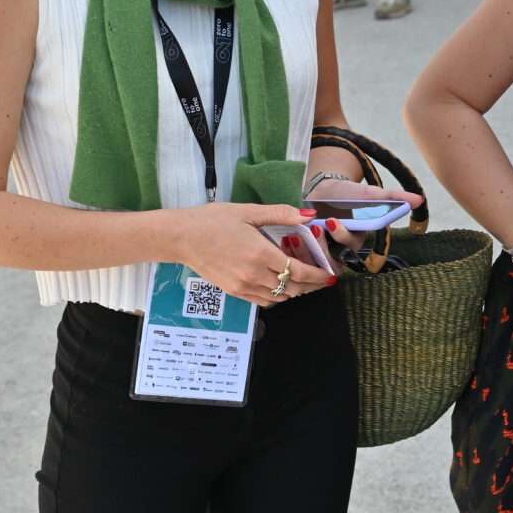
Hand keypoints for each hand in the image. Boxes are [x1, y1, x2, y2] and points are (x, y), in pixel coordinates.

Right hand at [170, 203, 335, 306]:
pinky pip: (263, 301)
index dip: (318, 276)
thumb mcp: (248, 212)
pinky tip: (280, 285)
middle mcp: (255, 275)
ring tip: (305, 282)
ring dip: (295, 292)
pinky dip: (277, 297)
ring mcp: (244, 287)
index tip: (330, 275)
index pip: (299, 272)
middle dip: (312, 286)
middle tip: (323, 279)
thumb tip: (309, 215)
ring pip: (280, 298)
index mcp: (261, 254)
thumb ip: (281, 214)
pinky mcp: (234, 292)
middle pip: (293, 288)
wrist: (182, 238)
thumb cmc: (213, 220)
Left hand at [304, 176, 422, 253]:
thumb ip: (393, 197)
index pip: (351, 242)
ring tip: (297, 234)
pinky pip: (302, 260)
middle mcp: (342, 250)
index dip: (341, 234)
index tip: (331, 220)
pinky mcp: (309, 255)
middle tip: (312, 227)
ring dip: (306, 250)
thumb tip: (419, 199)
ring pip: (317, 262)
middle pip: (333, 256)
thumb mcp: (368, 193)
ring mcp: (324, 253)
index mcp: (357, 237)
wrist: (322, 192)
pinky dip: (294, 251)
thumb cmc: (347, 194)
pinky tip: (288, 237)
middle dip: (321, 243)